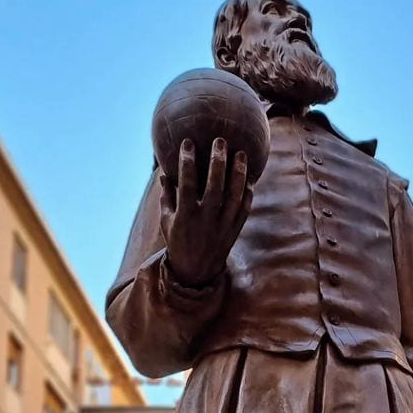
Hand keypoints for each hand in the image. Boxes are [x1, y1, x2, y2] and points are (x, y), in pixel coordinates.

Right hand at [160, 137, 252, 286]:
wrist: (196, 271)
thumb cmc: (178, 241)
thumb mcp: (167, 221)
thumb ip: (166, 197)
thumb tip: (163, 173)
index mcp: (186, 216)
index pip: (187, 184)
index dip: (187, 162)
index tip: (188, 142)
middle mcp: (206, 220)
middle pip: (215, 187)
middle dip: (218, 163)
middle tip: (220, 141)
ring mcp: (222, 226)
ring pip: (234, 197)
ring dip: (239, 174)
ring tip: (241, 153)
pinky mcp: (234, 231)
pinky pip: (244, 210)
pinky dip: (247, 194)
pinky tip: (249, 179)